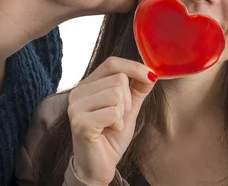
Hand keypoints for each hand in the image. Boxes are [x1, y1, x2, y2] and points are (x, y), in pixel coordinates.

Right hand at [68, 57, 156, 184]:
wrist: (100, 164)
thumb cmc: (111, 135)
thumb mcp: (129, 107)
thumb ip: (138, 89)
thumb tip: (151, 73)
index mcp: (88, 85)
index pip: (112, 63)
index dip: (134, 67)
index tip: (151, 76)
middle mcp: (78, 93)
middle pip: (118, 79)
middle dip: (128, 99)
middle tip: (119, 117)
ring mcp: (76, 107)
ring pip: (117, 94)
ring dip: (123, 113)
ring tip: (112, 124)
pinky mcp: (80, 123)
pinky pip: (114, 112)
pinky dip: (118, 124)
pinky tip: (108, 131)